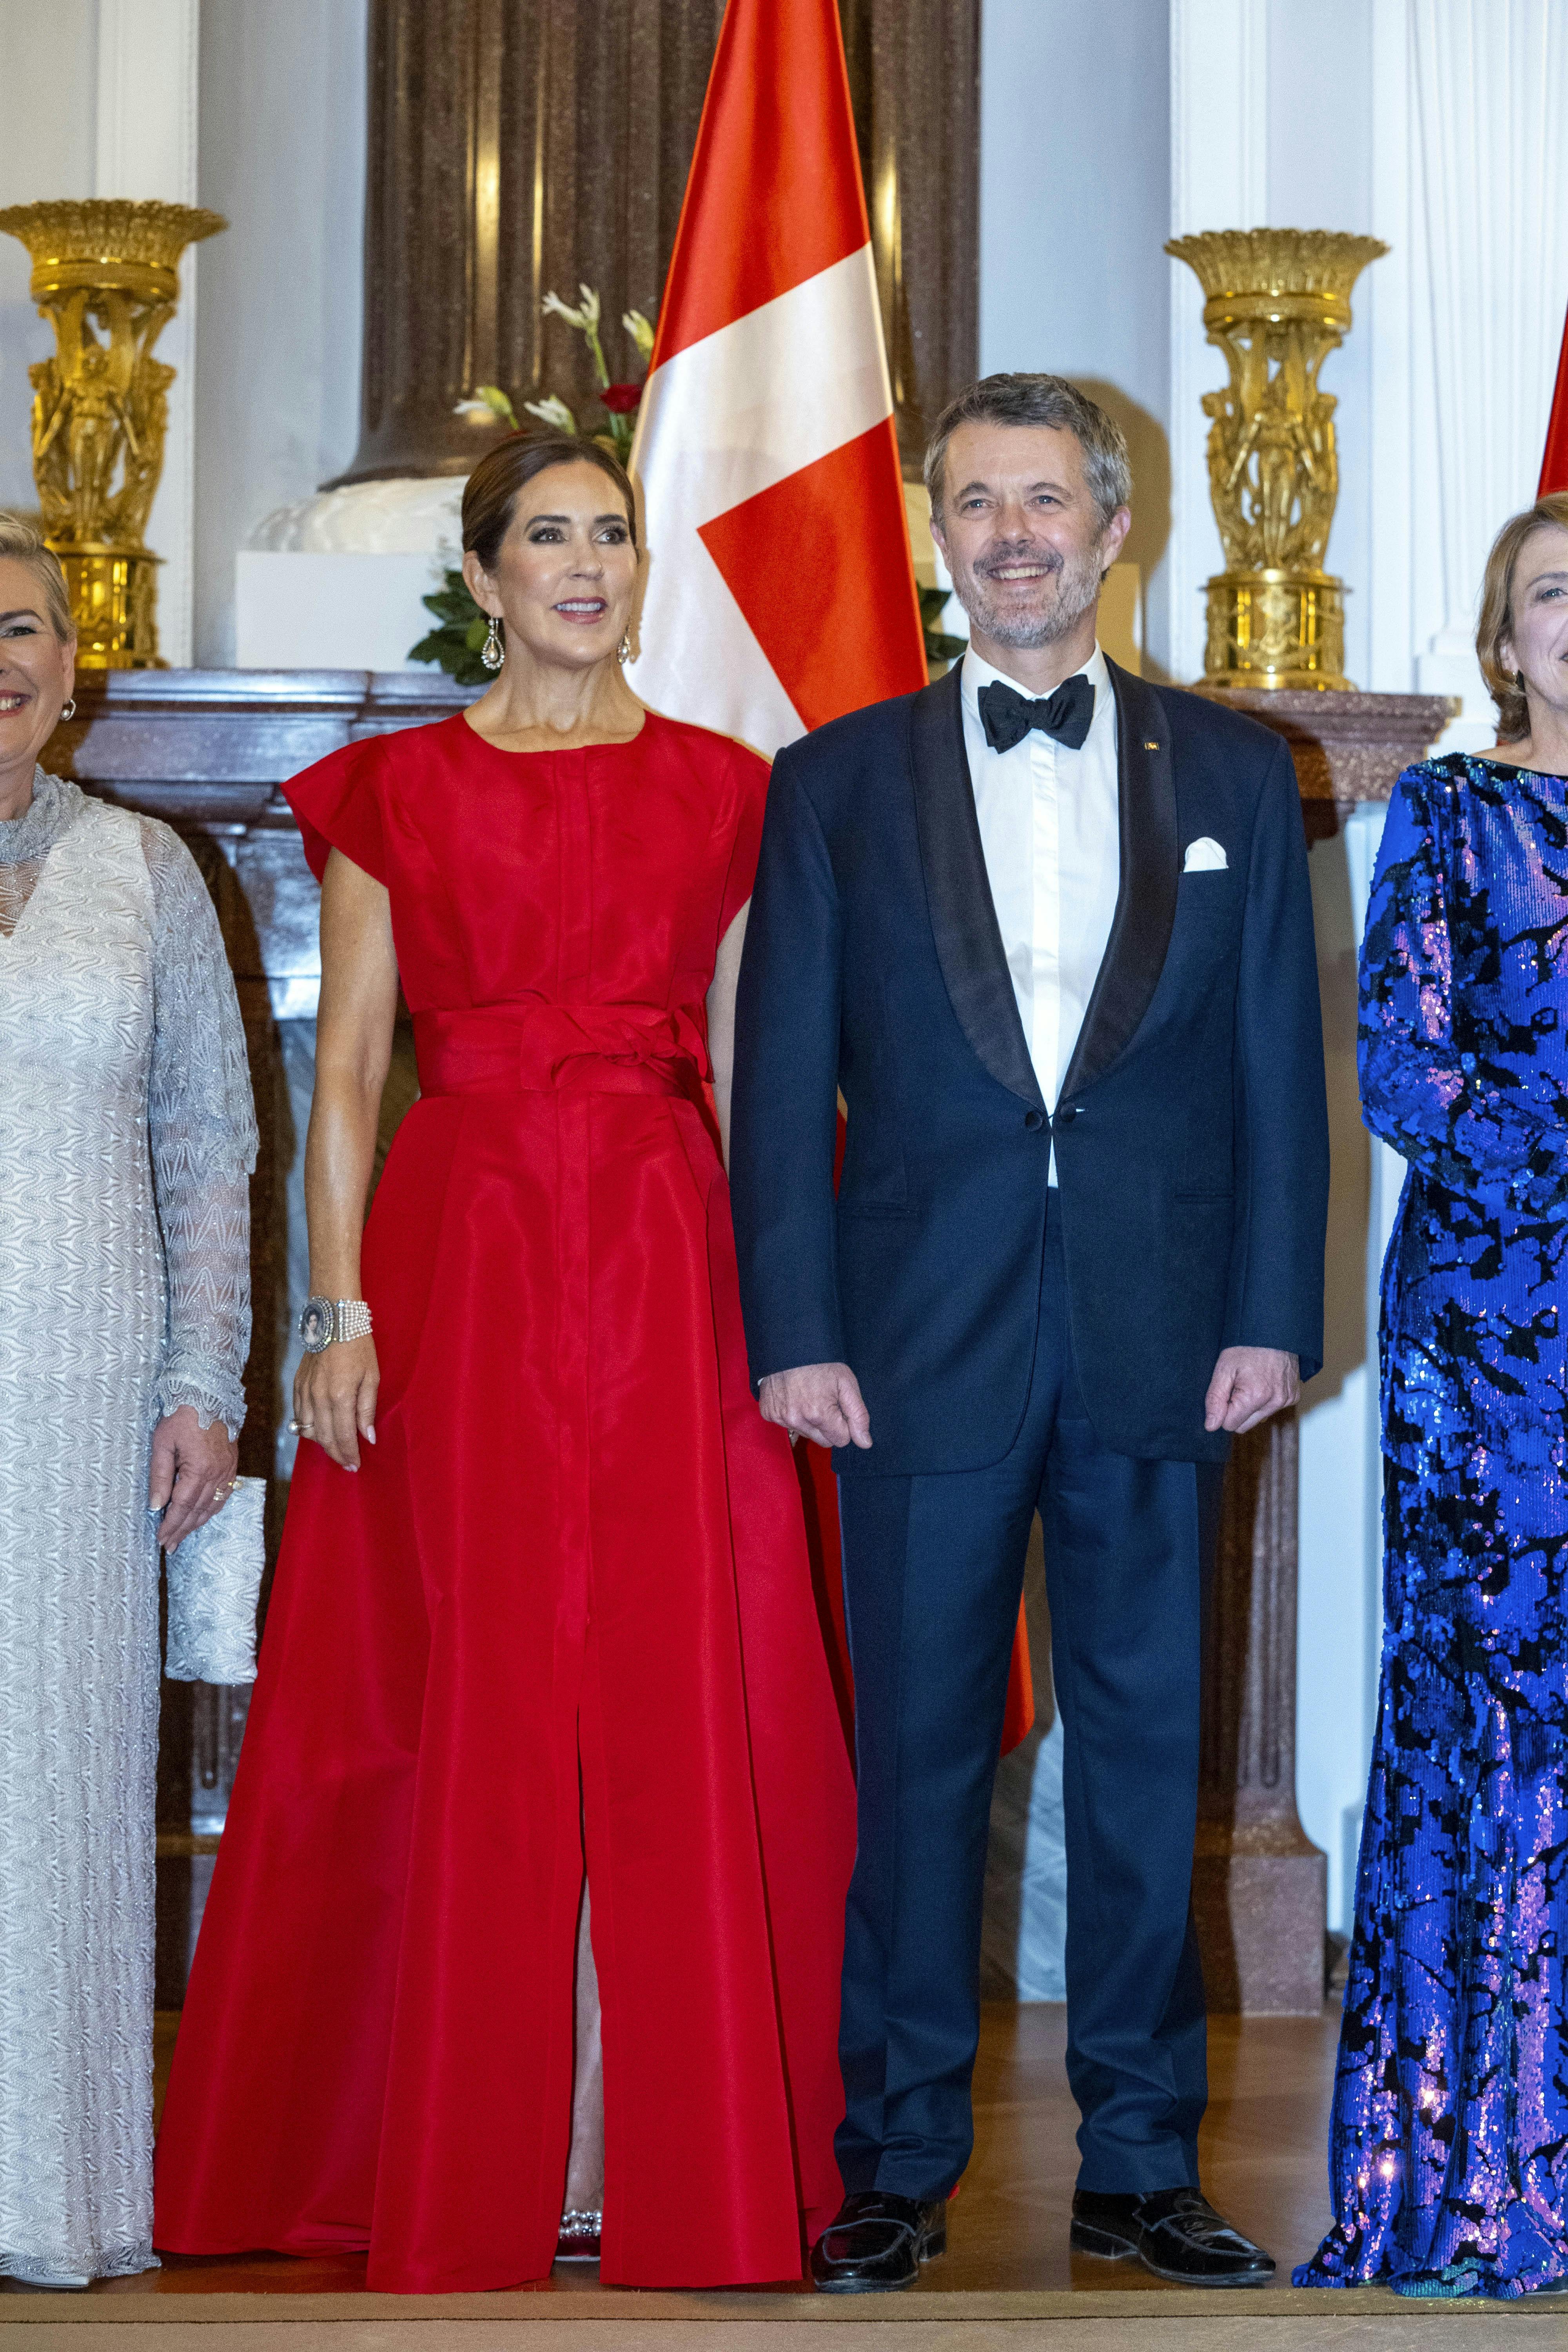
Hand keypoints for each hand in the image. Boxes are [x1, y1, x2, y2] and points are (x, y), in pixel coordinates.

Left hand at [149, 1404, 238, 1551]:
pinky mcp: (231, 1466)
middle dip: (182, 1530)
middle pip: (197, 1510)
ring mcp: (227, 1470)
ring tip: (182, 1536)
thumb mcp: (163, 1443)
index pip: (182, 1505)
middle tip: (169, 1546)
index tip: (161, 1538)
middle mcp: (217, 1474)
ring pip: (212, 1505)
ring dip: (196, 1523)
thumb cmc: (182, 1416)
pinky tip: (203, 1516)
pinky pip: (224, 1495)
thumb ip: (160, 1476)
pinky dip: (212, 1509)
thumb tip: (156, 1505)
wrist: (209, 1395)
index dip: (171, 1524)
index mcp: (199, 1469)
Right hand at [293, 1335, 378, 1471]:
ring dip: (322, 1444)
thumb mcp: (372, 1377)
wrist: (334, 1320)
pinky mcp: (297, 1385)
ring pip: (308, 1430)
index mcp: (340, 1396)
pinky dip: (308, 1427)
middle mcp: (318, 1398)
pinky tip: (319, 1430)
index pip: (343, 1436)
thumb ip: (367, 1409)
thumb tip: (367, 1437)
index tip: (355, 1465)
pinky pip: (299, 1415)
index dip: (349, 1454)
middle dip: (336, 1454)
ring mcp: (304, 1392)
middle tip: (347, 1464)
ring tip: (336, 1450)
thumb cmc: (358, 1347)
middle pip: (324, 1438)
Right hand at [758, 1362, 872, 1450]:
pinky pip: (787, 1425)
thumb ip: (858, 1416)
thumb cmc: (821, 1363)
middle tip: (826, 1403)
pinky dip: (792, 1415)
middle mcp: (797, 1420)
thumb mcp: (847, 1384)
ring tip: (809, 1397)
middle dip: (828, 1427)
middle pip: (823, 1441)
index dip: (844, 1425)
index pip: (840, 1440)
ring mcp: (780, 1417)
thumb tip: (865, 1443)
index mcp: (819, 1414)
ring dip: (810, 1422)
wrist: (789, 1346)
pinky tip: (794, 1397)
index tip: (839, 1408)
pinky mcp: (768, 1413)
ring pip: (806, 1433)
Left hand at [1204, 1345, 1299, 1435]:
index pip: (1230, 1424)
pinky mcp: (1293, 1397)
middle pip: (1245, 1426)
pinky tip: (1262, 1382)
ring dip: (1250, 1407)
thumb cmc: (1246, 1346)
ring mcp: (1286, 1400)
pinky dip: (1265, 1401)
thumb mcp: (1223, 1369)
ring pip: (1258, 1419)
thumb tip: (1211, 1425)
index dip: (1223, 1410)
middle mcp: (1274, 1402)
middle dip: (1236, 1411)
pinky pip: (1272, 1409)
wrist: (1273, 1330)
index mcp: (1255, 1396)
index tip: (1226, 1391)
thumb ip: (1215, 1399)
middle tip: (1236, 1386)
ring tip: (1250, 1382)